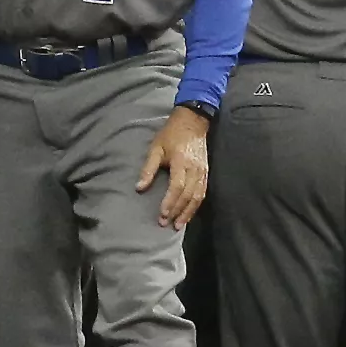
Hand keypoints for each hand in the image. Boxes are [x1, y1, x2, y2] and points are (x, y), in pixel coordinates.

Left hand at [137, 106, 211, 228]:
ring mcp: (202, 171)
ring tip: (178, 225)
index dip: (170, 202)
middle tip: (165, 223)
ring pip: (197, 197)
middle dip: (177, 211)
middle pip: (187, 195)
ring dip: (188, 212)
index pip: (177, 187)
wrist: (192, 122)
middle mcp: (194, 169)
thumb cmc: (171, 135)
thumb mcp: (156, 148)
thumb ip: (148, 169)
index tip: (161, 215)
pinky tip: (188, 214)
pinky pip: (202, 193)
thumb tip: (139, 188)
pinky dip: (195, 206)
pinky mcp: (206, 173)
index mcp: (181, 162)